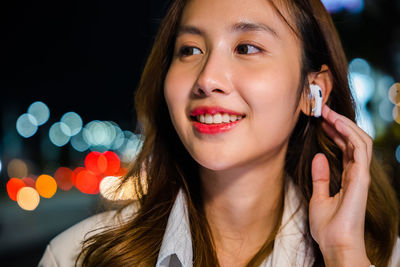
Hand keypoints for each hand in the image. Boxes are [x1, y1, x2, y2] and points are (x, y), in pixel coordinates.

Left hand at [309, 105, 371, 266]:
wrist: (335, 244)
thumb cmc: (328, 227)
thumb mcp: (319, 197)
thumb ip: (321, 177)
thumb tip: (319, 157)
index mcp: (348, 177)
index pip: (346, 147)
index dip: (335, 131)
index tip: (321, 120)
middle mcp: (357, 173)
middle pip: (353, 140)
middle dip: (339, 123)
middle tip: (323, 110)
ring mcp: (361, 175)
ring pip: (360, 140)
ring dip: (344, 124)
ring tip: (328, 112)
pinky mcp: (361, 178)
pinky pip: (360, 150)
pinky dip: (350, 134)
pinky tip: (337, 124)